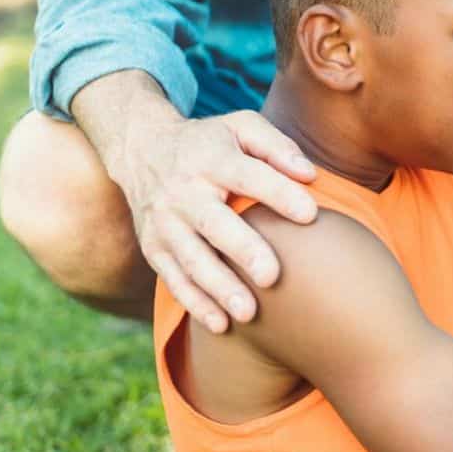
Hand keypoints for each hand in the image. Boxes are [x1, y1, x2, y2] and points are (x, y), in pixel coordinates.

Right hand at [115, 109, 318, 333]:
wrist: (141, 149)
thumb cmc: (209, 142)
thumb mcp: (241, 127)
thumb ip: (277, 146)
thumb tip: (309, 175)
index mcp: (210, 158)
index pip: (247, 175)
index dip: (278, 193)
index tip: (310, 214)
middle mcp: (183, 192)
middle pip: (214, 223)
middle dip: (242, 250)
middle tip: (271, 277)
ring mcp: (164, 223)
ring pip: (191, 259)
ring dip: (218, 288)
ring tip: (248, 313)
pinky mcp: (153, 248)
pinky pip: (173, 279)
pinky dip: (195, 304)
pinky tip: (221, 324)